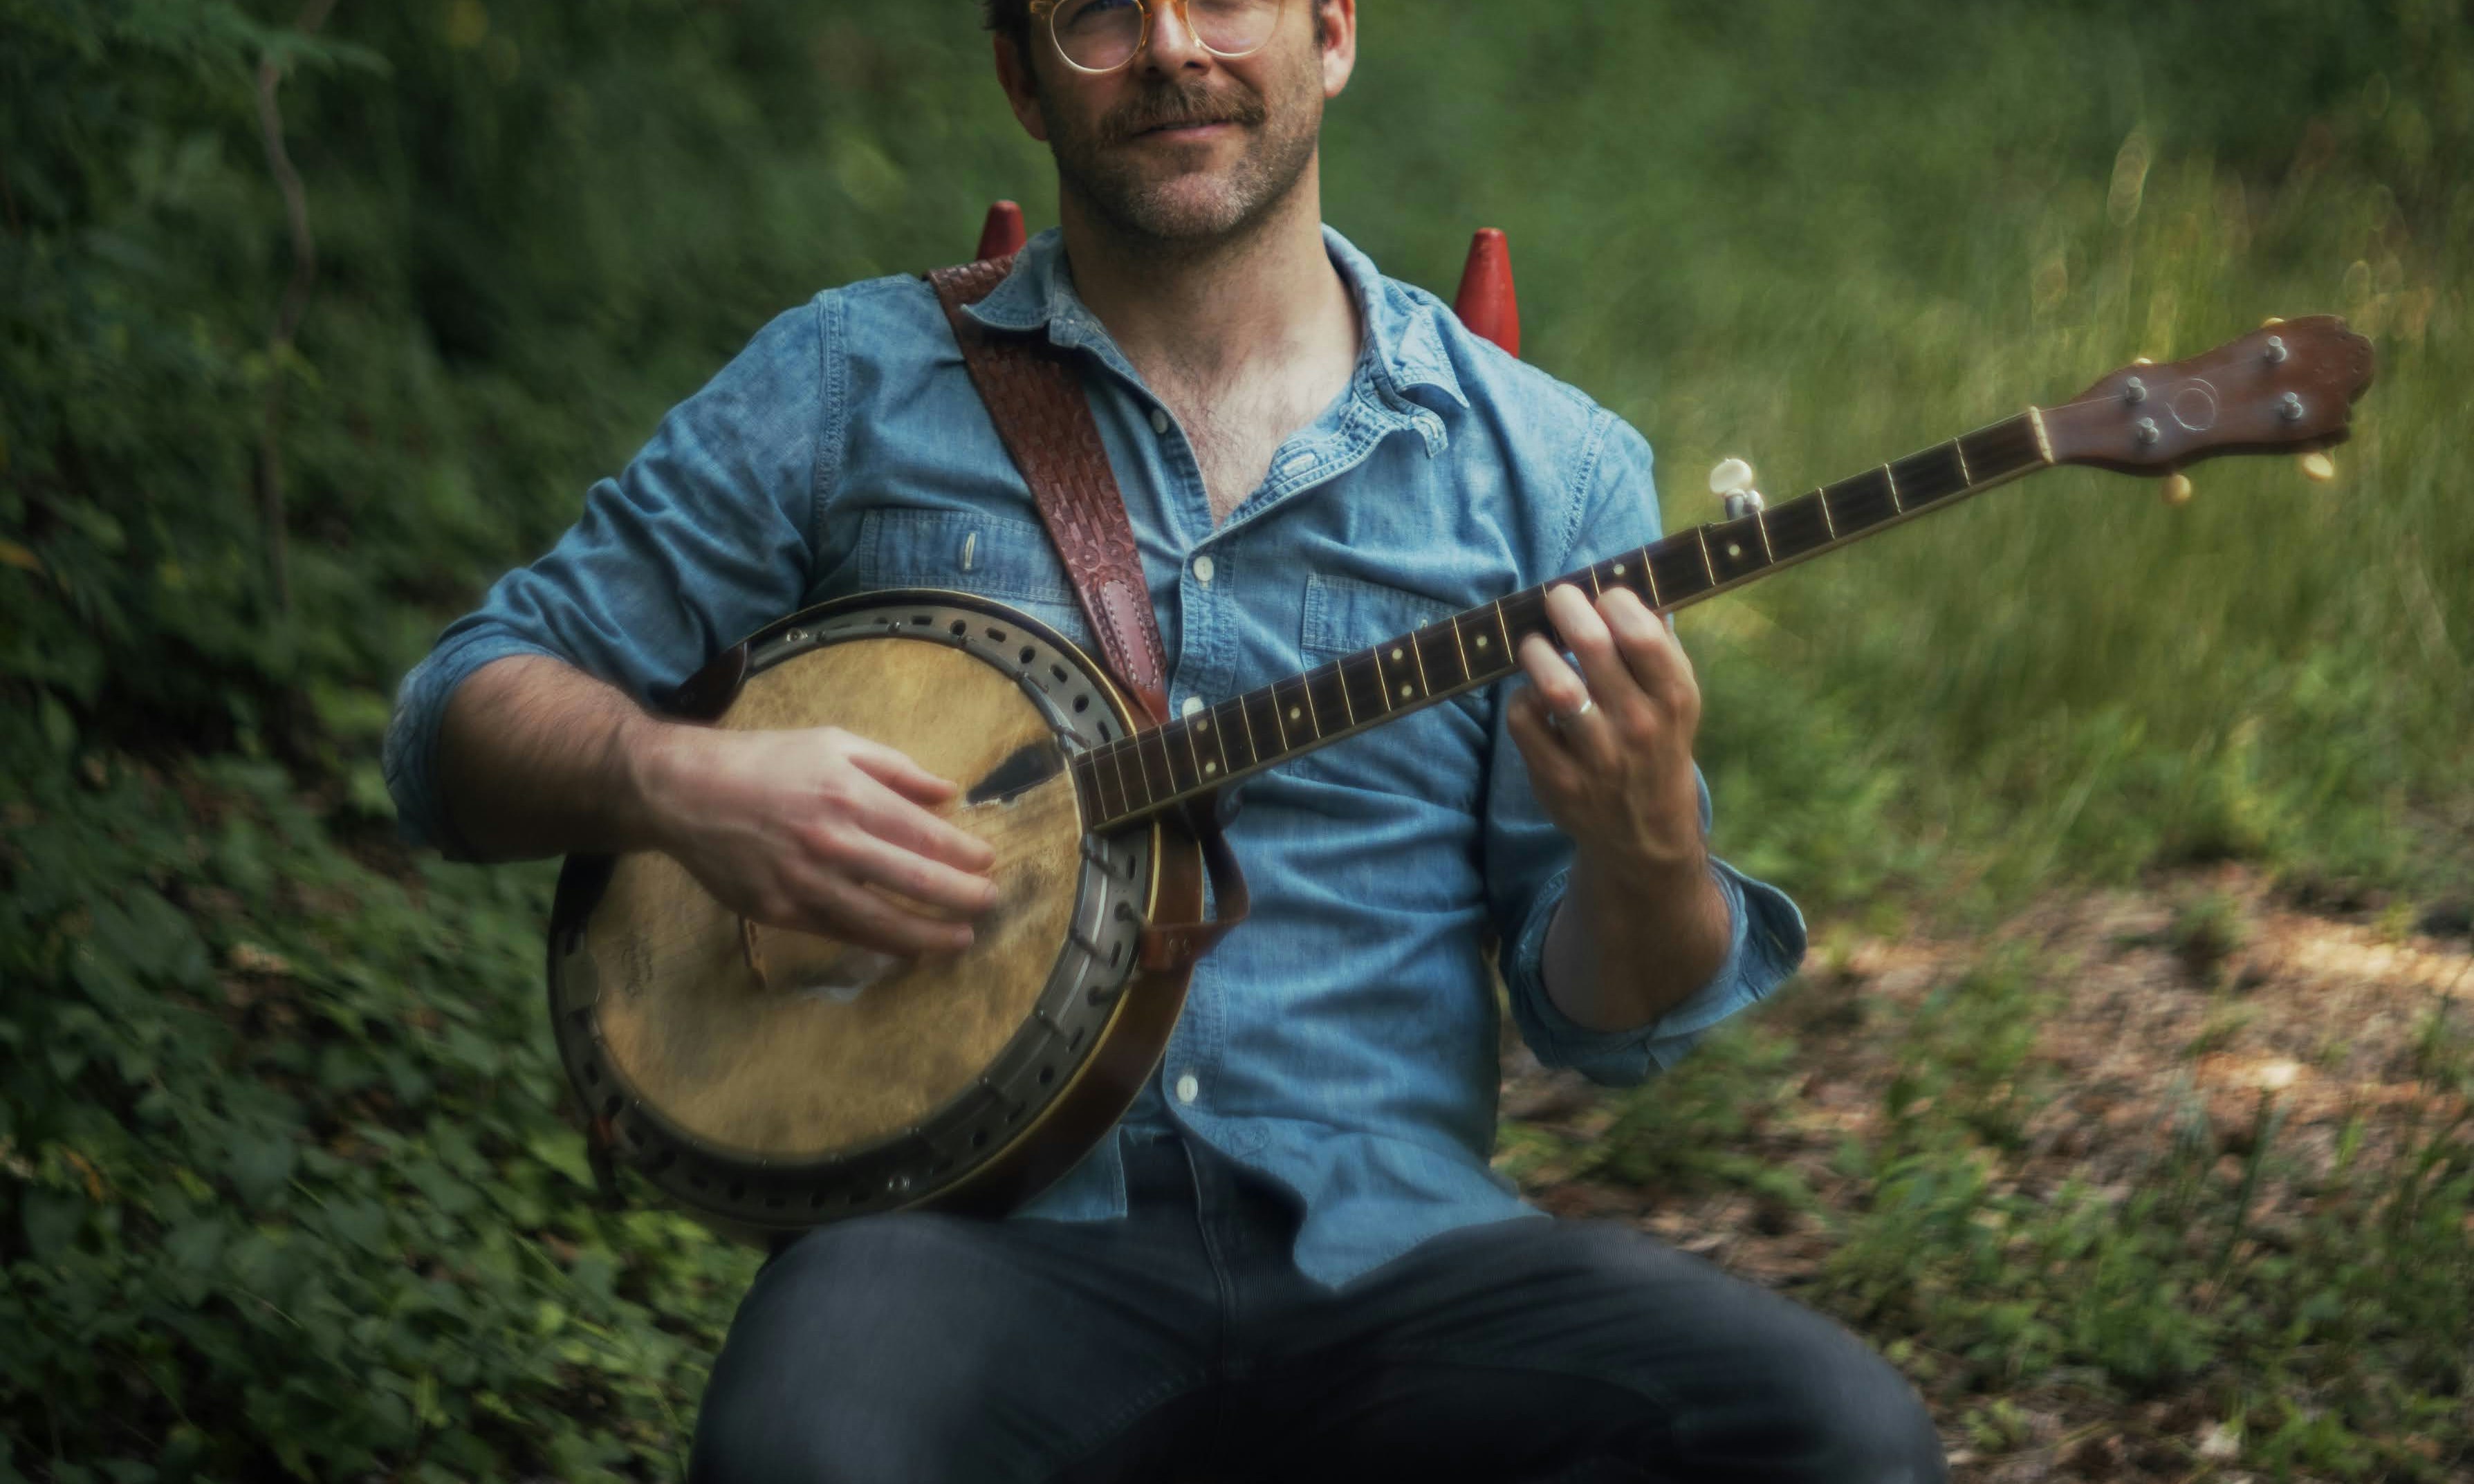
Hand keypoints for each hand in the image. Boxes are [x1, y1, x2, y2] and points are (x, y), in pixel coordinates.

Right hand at [632, 724, 999, 956]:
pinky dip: (879, 944)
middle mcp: (833, 841)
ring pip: (882, 921)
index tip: (989, 862)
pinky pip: (841, 933)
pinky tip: (907, 948)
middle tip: (990, 903)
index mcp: (850, 794)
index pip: (925, 834)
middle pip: (915, 880)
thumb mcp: (833, 742)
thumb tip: (948, 791)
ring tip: (961, 941)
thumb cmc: (765, 761)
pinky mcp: (780, 911)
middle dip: (962, 897)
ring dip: (929, 935)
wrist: (685, 792)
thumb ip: (895, 767)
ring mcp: (805, 882)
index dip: (964, 853)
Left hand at [1507, 584, 1706, 883]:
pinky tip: (1532, 697)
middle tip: (1555, 600)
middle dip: (1565, 609)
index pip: (1643, 633)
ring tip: (1535, 644)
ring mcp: (1598, 758)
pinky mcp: (1558, 781)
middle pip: (1592, 647)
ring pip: (1553, 686)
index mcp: (1675, 698)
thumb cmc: (1657, 742)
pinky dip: (1520, 698)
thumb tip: (1626, 582)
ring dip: (1536, 652)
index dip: (1614, 601)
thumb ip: (1657, 645)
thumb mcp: (1676, 698)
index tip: (1602, 597)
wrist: (1645, 834)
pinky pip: (1524, 720)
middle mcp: (1640, 727)